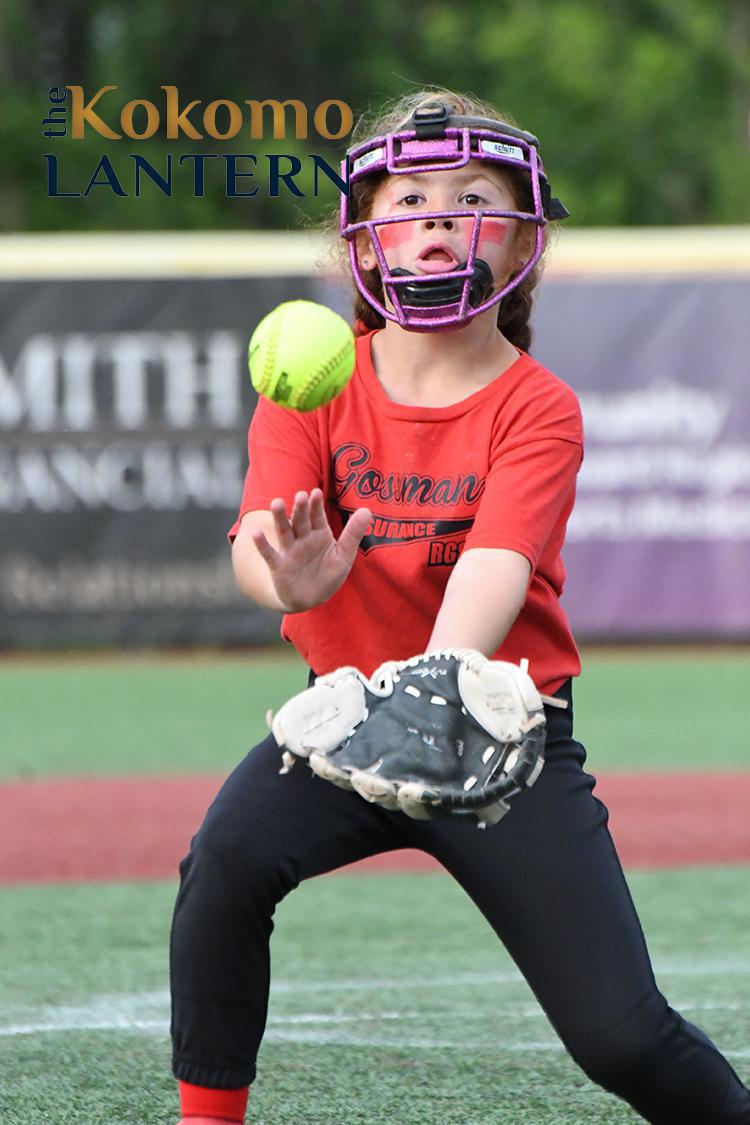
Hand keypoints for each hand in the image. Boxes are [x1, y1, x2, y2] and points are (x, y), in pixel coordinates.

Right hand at [249, 489, 370, 611]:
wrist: (311, 599)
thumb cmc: (327, 575)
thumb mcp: (344, 555)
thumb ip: (353, 533)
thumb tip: (367, 510)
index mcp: (319, 533)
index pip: (317, 516)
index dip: (316, 505)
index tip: (316, 492)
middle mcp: (303, 539)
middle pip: (301, 521)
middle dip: (300, 509)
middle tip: (301, 495)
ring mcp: (290, 551)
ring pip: (284, 532)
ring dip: (280, 518)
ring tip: (276, 503)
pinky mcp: (279, 566)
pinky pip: (270, 554)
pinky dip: (262, 545)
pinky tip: (256, 533)